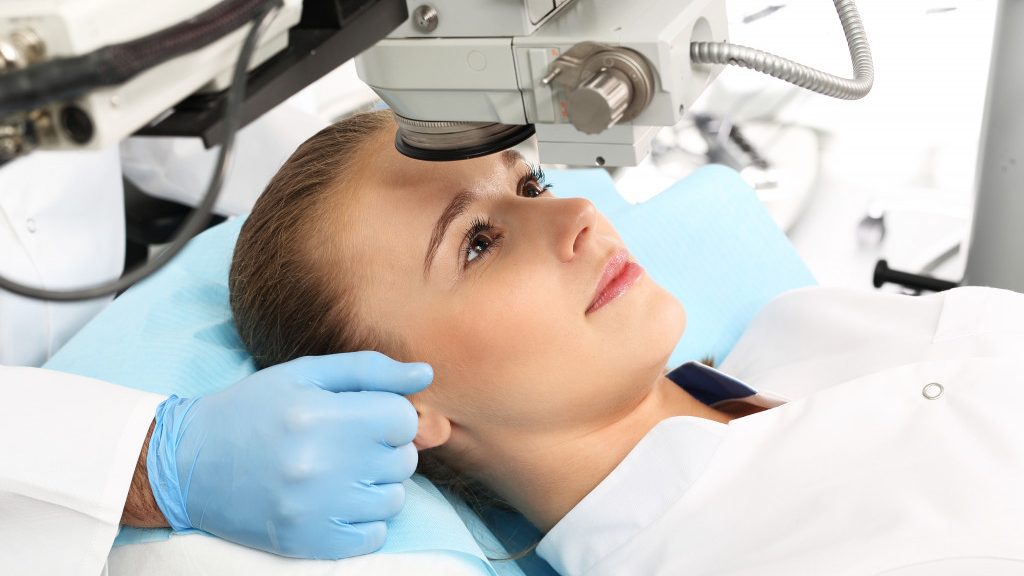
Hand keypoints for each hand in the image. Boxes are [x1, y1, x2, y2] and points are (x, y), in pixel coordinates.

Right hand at [146, 352, 431, 558]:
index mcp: (319, 415)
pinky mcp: (308, 542)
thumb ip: (370, 371)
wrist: (188, 464)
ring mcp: (314, 508)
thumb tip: (426, 374)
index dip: (391, 415)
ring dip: (377, 484)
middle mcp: (318, 464)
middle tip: (349, 443)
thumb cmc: (252, 410)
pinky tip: (338, 501)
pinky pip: (374, 536)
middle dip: (385, 448)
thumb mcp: (305, 374)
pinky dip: (365, 520)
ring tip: (342, 472)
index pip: (402, 419)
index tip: (366, 417)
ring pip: (394, 498)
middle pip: (403, 459)